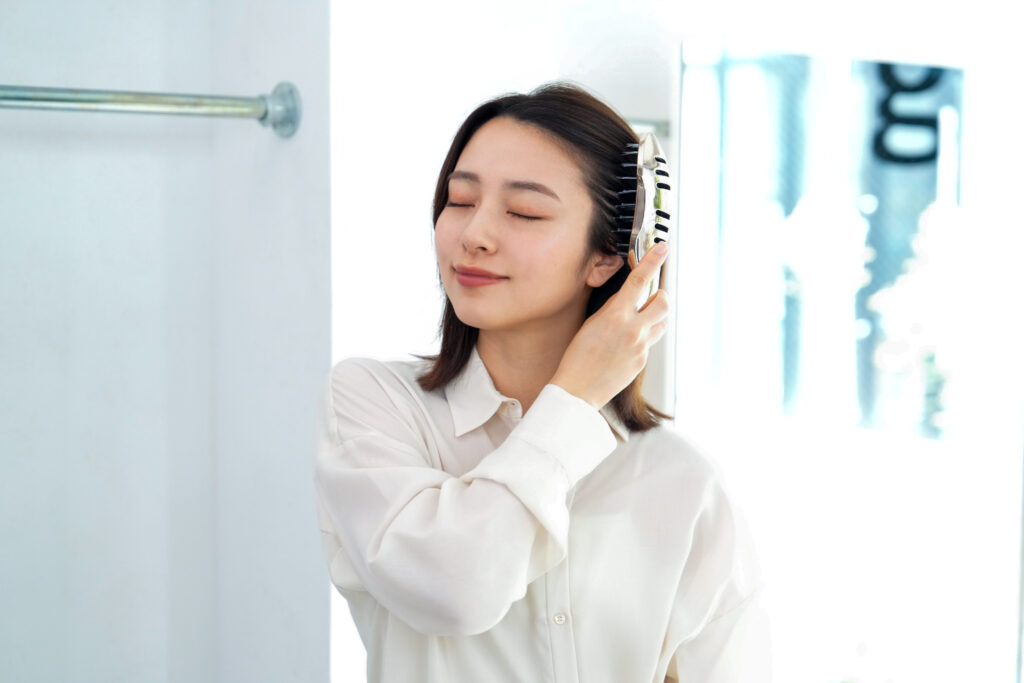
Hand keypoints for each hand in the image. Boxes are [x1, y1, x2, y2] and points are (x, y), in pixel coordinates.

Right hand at [550, 242, 669, 408]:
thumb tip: (625, 299)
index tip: (663, 248)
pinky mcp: (642, 361)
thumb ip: (612, 309)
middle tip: (651, 297)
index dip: (653, 260)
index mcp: (616, 316)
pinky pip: (649, 343)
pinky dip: (641, 339)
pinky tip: (623, 347)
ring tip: (635, 325)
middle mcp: (633, 330)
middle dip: (660, 296)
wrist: (578, 390)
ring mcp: (640, 347)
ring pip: (660, 323)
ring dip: (653, 319)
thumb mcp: (591, 324)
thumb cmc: (577, 358)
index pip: (639, 281)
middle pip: (663, 302)